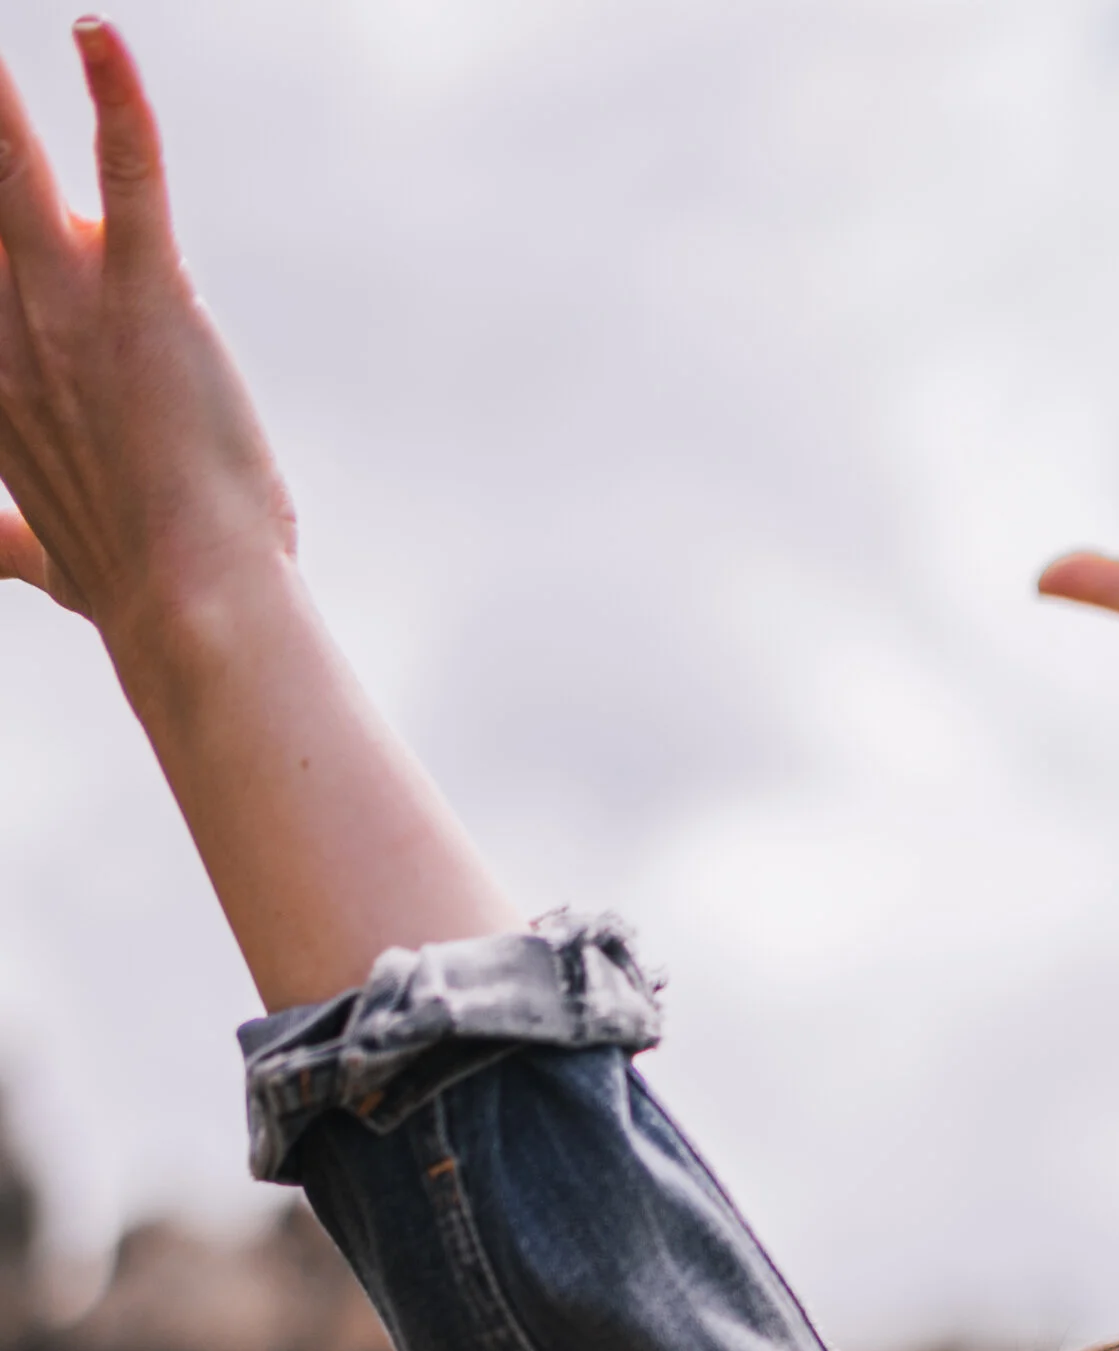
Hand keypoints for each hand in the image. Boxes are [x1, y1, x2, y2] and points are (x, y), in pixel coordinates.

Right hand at [0, 21, 294, 660]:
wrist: (193, 618)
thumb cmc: (137, 591)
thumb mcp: (53, 559)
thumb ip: (10, 544)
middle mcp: (9, 327)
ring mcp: (72, 309)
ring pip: (8, 164)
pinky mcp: (150, 300)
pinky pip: (130, 173)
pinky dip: (117, 99)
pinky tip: (97, 34)